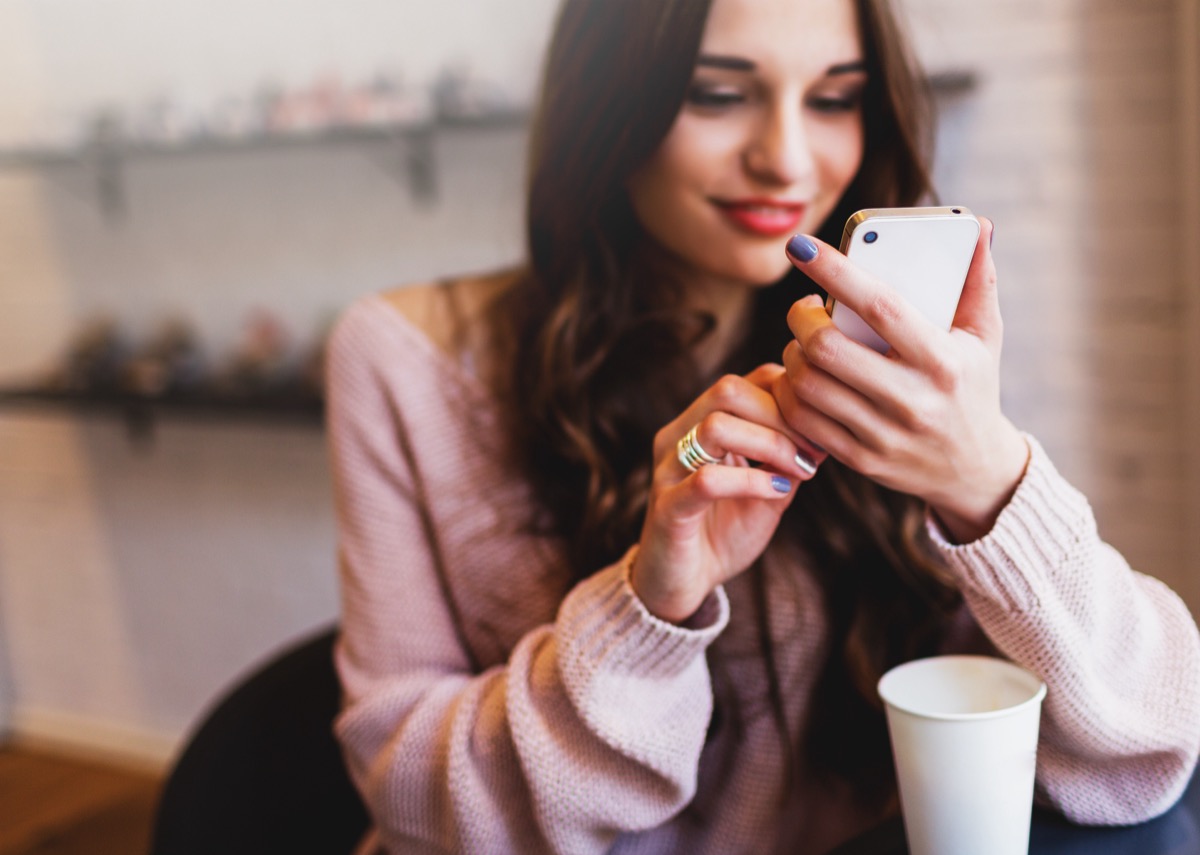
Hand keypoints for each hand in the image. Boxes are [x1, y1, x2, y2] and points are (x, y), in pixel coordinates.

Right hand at [632, 365, 825, 622]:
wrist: (682, 586)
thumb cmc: (722, 534)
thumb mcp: (767, 491)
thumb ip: (787, 459)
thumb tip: (828, 429)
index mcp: (698, 425)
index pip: (744, 381)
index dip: (788, 395)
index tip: (820, 430)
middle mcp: (677, 437)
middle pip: (728, 389)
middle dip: (782, 415)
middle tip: (812, 451)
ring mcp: (668, 470)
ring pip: (716, 426)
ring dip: (769, 444)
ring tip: (797, 470)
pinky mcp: (667, 507)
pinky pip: (707, 480)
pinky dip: (751, 481)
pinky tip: (776, 492)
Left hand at [777, 219, 1028, 542]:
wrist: (975, 472)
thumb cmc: (974, 388)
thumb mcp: (984, 337)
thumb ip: (977, 282)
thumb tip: (979, 226)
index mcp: (943, 362)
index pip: (879, 306)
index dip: (834, 271)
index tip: (801, 246)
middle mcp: (913, 401)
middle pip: (828, 349)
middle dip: (801, 319)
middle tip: (806, 309)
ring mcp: (884, 435)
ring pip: (809, 384)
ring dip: (792, 355)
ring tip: (804, 343)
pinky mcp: (861, 460)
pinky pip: (803, 421)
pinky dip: (790, 392)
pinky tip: (801, 377)